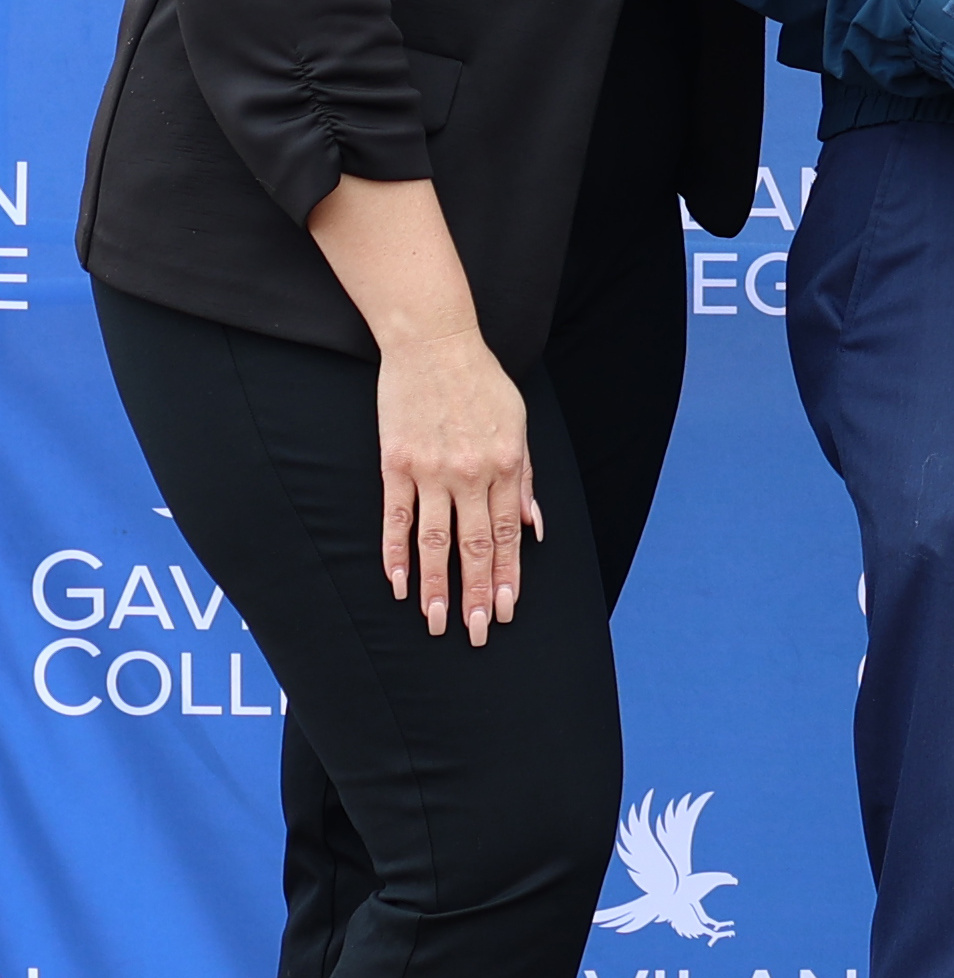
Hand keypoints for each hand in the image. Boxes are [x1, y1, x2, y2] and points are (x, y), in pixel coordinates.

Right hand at [377, 332, 534, 643]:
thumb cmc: (482, 383)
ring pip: (434, 541)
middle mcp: (472, 474)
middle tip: (475, 633)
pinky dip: (396, 553)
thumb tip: (534, 526)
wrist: (435, 343)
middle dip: (478, 594)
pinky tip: (397, 584)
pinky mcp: (396, 464)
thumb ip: (526, 477)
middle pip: (475, 546)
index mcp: (508, 465)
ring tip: (437, 622)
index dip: (509, 576)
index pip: (509, 535)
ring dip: (437, 586)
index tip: (506, 611)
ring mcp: (431, 471)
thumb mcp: (519, 424)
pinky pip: (396, 517)